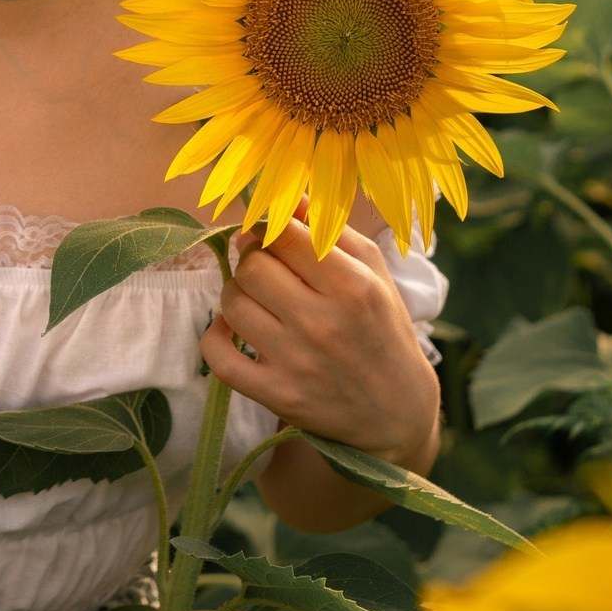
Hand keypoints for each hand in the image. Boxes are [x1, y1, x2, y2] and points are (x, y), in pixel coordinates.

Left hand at [200, 216, 440, 470]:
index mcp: (353, 287)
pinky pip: (218, 355)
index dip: (269, 228)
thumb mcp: (373, 273)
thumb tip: (288, 197)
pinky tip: (232, 328)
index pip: (285, 235)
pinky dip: (215, 336)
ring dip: (237, 293)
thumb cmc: (382, 329)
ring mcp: (296, 362)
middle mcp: (323, 323)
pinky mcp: (276, 394)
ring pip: (232, 303)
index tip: (272, 236)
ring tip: (257, 298)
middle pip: (252, 266)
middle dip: (253, 259)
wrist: (396, 412)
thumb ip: (330, 230)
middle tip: (265, 267)